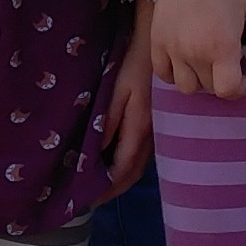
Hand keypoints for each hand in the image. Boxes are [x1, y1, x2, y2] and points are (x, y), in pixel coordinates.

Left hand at [101, 28, 160, 188]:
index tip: (88, 200)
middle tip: (91, 200)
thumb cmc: (133, 64)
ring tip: (99, 186)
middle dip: (113, 190)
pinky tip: (113, 163)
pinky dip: (126, 165)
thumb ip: (107, 123)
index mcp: (139, 129)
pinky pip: (141, 153)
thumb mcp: (116, 92)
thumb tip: (95, 154)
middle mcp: (151, 135)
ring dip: (120, 179)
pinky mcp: (156, 124)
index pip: (122, 169)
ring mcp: (157, 131)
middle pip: (132, 173)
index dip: (106, 188)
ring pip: (138, 165)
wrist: (157, 45)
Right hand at [144, 0, 245, 98]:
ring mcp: (173, 50)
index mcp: (222, 47)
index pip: (227, 90)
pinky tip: (183, 62)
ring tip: (203, 66)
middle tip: (225, 65)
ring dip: (198, 81)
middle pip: (209, 88)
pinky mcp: (157, 43)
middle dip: (221, 81)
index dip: (238, 89)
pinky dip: (174, 74)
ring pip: (185, 86)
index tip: (242, 78)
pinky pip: (163, 74)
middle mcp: (196, 53)